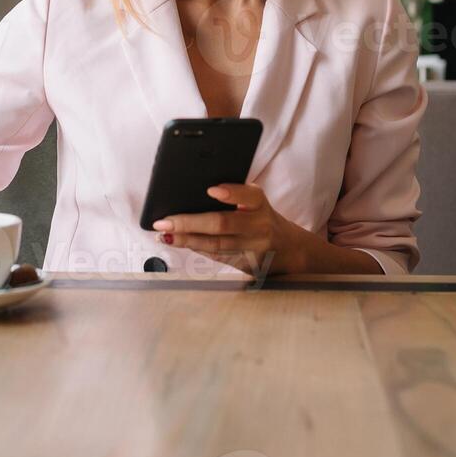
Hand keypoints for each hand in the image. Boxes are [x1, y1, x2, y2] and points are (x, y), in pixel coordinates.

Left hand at [151, 183, 382, 276]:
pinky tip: (178, 243)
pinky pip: (217, 257)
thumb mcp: (255, 203)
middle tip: (164, 221)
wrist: (291, 251)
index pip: (249, 195)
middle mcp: (259, 226)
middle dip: (189, 222)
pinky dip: (196, 249)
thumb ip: (234, 196)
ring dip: (187, 240)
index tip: (212, 190)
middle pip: (222, 224)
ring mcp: (254, 249)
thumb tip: (191, 193)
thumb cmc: (262, 219)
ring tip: (165, 234)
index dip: (231, 193)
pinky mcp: (248, 266)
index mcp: (261, 205)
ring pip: (216, 245)